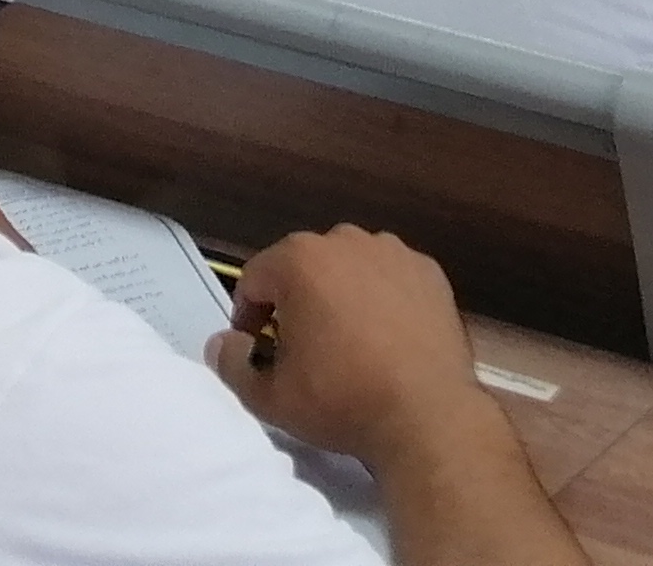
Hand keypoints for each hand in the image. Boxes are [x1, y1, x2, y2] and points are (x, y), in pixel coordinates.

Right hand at [208, 227, 494, 472]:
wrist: (426, 412)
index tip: (257, 351)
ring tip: (345, 343)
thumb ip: (232, 365)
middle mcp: (347, 241)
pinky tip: (386, 337)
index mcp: (301, 260)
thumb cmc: (341, 400)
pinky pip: (389, 278)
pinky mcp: (429, 271)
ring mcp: (394, 252)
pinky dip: (381, 298)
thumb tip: (222, 342)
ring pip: (349, 267)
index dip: (247, 317)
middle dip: (293, 301)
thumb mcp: (270, 397)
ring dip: (338, 295)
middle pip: (303, 266)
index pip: (255, 278)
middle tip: (299, 349)